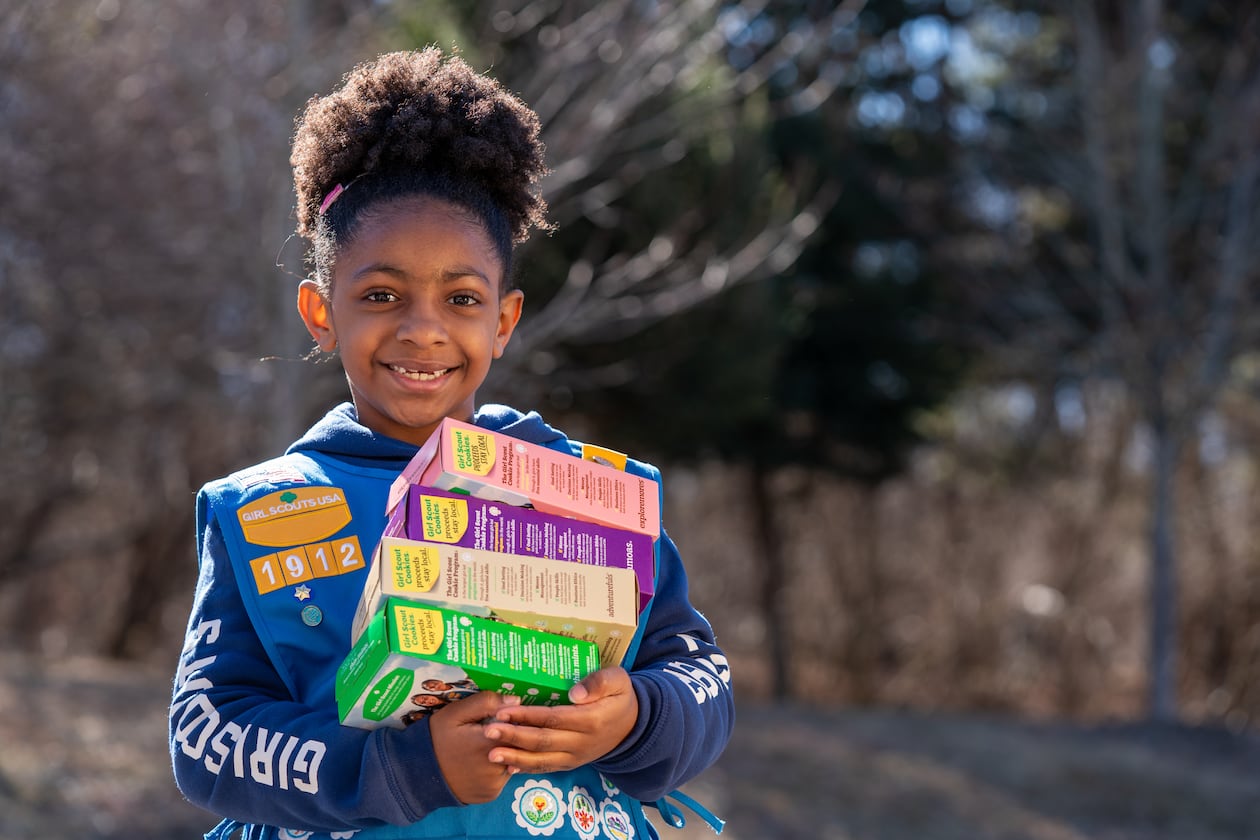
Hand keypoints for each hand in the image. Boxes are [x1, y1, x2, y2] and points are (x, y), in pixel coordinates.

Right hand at [429, 690, 520, 803]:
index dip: (512, 720)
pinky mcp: (491, 794)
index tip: (501, 718)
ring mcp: (495, 782)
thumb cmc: (437, 738)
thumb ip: (486, 703)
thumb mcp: (456, 713)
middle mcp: (497, 764)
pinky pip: (503, 778)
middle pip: (519, 746)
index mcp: (490, 740)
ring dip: (506, 753)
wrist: (418, 773)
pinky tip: (481, 764)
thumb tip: (516, 700)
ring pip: (513, 761)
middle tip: (488, 735)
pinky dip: (497, 769)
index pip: (519, 726)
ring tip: (483, 749)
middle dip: (510, 737)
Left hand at [484, 667, 638, 773]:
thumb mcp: (618, 680)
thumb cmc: (620, 697)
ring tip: (490, 754)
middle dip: (513, 737)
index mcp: (591, 720)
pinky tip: (506, 765)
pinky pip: (546, 768)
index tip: (504, 711)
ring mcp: (575, 756)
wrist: (633, 726)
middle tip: (488, 731)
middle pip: (542, 741)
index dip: (528, 717)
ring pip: (541, 760)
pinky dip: (525, 768)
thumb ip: (598, 683)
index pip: (554, 718)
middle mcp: (581, 742)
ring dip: (514, 757)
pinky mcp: (570, 763)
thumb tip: (575, 693)